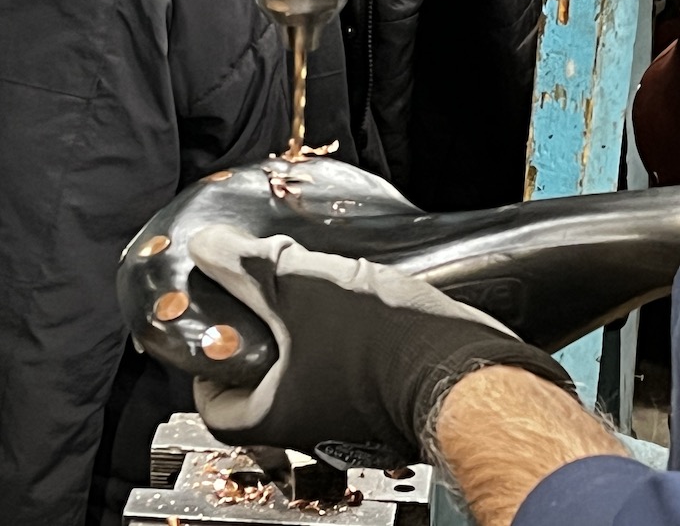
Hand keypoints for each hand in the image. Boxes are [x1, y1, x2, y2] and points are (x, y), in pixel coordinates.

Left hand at [187, 224, 574, 467]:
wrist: (469, 369)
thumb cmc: (388, 346)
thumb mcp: (303, 289)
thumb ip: (251, 267)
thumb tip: (210, 248)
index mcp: (275, 416)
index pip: (215, 405)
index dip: (210, 367)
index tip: (222, 332)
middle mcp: (312, 431)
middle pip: (268, 388)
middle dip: (270, 342)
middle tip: (276, 302)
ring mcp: (356, 427)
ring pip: (316, 379)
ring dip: (315, 339)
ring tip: (327, 295)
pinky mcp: (392, 409)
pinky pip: (358, 377)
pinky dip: (355, 347)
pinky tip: (370, 312)